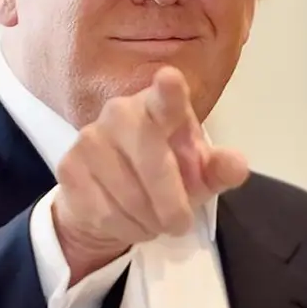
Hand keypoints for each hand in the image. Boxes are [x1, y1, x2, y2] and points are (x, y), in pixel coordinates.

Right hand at [51, 66, 248, 284]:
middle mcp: (120, 112)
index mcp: (158, 106)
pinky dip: (124, 228)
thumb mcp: (197, 176)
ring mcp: (89, 137)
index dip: (168, 90)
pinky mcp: (68, 166)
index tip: (170, 79)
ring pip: (129, 195)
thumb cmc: (162, 177)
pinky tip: (126, 221)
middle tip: (180, 223)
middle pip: (153, 161)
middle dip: (171, 201)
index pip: (165, 97)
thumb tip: (237, 165)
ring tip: (152, 219)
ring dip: (149, 220)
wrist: (106, 199)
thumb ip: (218, 169)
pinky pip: (105, 212)